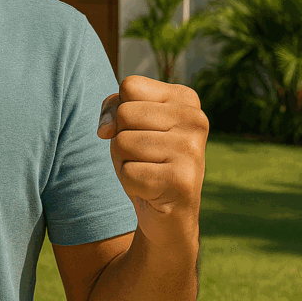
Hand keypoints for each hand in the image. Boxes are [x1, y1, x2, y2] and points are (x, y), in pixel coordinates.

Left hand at [97, 75, 208, 249]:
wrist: (168, 214)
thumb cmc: (146, 160)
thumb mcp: (127, 124)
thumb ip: (112, 108)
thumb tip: (105, 129)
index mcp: (186, 99)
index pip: (130, 86)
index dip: (120, 111)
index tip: (140, 130)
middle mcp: (196, 119)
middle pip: (124, 113)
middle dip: (122, 138)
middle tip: (144, 157)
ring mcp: (192, 150)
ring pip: (122, 142)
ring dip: (124, 162)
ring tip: (148, 171)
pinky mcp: (183, 181)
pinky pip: (129, 172)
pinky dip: (130, 184)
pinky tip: (151, 189)